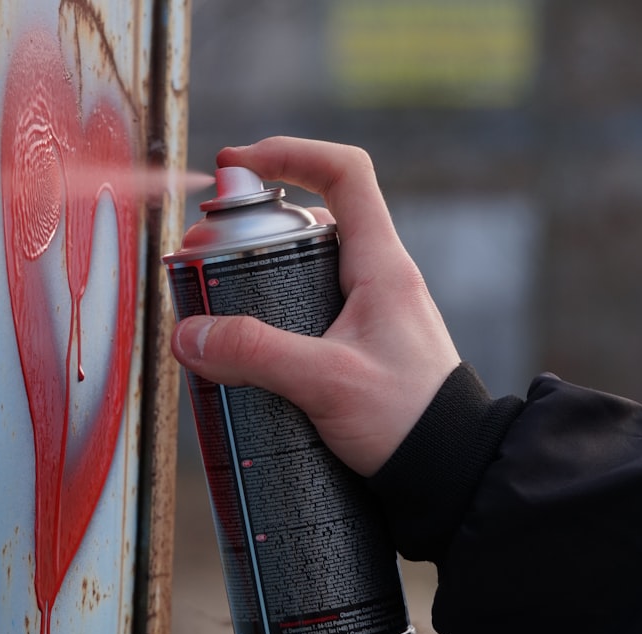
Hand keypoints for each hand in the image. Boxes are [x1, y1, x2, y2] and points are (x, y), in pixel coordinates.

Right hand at [171, 137, 460, 475]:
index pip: (344, 172)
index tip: (237, 166)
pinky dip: (272, 312)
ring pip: (305, 266)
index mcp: (381, 264)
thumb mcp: (328, 382)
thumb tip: (190, 334)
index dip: (289, 153)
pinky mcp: (358, 345)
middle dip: (254, 226)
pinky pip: (308, 308)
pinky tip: (247, 345)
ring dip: (259, 272)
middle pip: (311, 217)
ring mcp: (368, 311)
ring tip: (217, 301)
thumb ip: (256, 354)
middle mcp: (377, 277)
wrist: (451, 473)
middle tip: (209, 252)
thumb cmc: (411, 420)